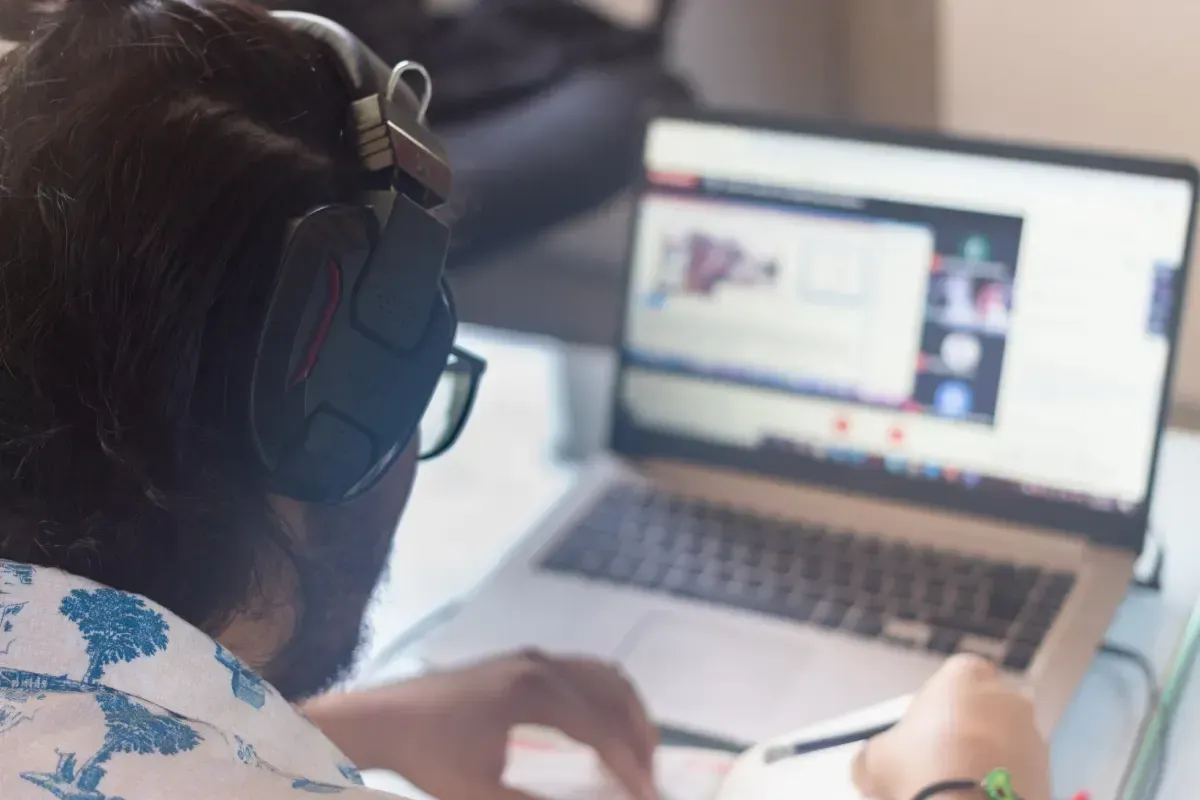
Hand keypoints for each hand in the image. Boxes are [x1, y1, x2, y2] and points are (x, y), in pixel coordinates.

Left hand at [302, 649, 658, 799]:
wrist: (384, 717)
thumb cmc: (429, 757)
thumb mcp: (479, 794)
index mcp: (535, 693)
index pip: (602, 729)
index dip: (631, 766)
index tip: (649, 797)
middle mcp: (542, 665)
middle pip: (614, 695)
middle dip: (639, 738)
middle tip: (648, 781)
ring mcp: (533, 657)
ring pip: (603, 676)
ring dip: (627, 713)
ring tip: (636, 754)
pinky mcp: (522, 660)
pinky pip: (583, 671)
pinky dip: (606, 697)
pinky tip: (602, 727)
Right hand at [852, 655, 1050, 799]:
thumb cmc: (918, 770)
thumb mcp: (874, 759)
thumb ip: (878, 753)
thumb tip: (871, 766)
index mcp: (965, 675)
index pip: (955, 677)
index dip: (938, 705)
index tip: (922, 734)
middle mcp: (1008, 696)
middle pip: (984, 709)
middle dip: (967, 732)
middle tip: (940, 765)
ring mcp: (1035, 735)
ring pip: (1005, 743)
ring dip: (987, 761)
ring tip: (959, 791)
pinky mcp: (1052, 774)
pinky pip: (1020, 774)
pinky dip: (1003, 786)